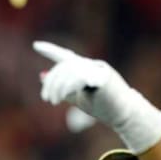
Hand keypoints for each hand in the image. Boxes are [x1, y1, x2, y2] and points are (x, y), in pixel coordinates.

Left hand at [34, 40, 160, 153]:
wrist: (125, 114)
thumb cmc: (102, 106)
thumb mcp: (77, 97)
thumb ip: (61, 87)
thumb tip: (41, 75)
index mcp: (84, 68)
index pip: (65, 55)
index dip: (50, 50)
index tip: (35, 45)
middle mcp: (91, 65)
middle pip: (64, 66)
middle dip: (51, 82)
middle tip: (47, 99)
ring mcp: (98, 69)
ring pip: (71, 71)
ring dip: (58, 87)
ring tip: (54, 101)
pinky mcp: (104, 78)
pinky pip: (81, 77)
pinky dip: (70, 87)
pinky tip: (65, 96)